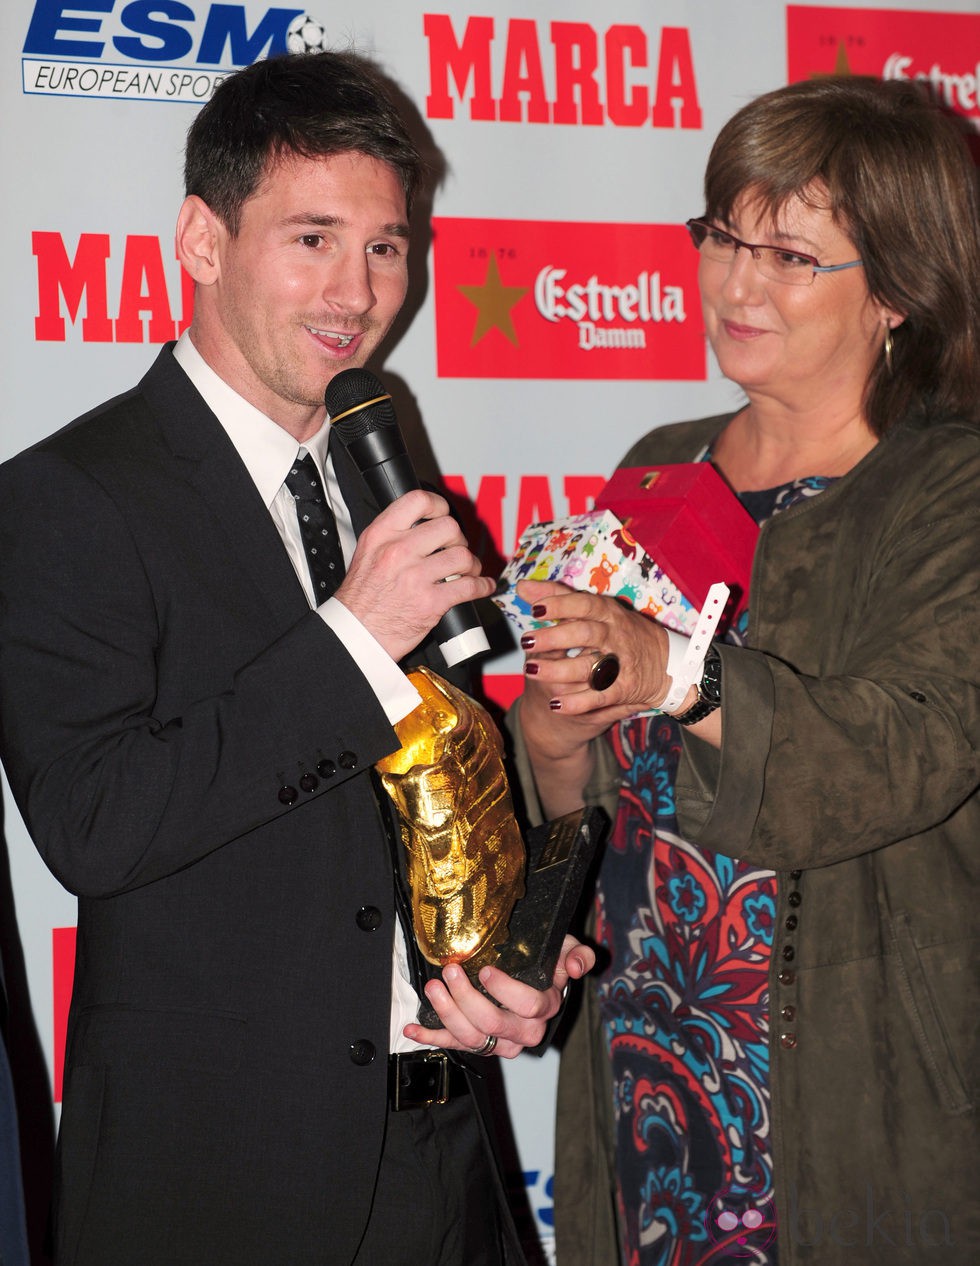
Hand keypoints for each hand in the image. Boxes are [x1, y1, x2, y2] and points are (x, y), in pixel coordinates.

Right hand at [335, 489, 493, 661]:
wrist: (357, 634)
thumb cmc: (361, 599)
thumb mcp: (367, 553)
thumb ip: (392, 536)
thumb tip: (421, 525)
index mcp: (381, 535)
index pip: (418, 501)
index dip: (439, 505)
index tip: (443, 514)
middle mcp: (399, 552)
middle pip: (448, 527)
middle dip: (458, 539)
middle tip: (454, 549)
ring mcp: (415, 577)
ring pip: (462, 556)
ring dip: (471, 564)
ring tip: (466, 571)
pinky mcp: (431, 602)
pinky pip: (469, 587)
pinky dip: (482, 586)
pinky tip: (482, 586)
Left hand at [403, 935, 595, 1058]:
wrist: (536, 983)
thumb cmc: (549, 963)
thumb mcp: (566, 950)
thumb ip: (578, 955)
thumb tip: (578, 966)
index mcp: (546, 1006)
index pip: (529, 1005)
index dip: (505, 990)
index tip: (486, 970)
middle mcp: (524, 1030)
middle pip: (494, 1023)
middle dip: (466, 998)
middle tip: (450, 972)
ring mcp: (502, 1041)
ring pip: (473, 1038)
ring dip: (447, 1015)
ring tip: (433, 988)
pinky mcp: (482, 1044)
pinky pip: (456, 1046)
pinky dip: (432, 1038)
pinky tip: (413, 1029)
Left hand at [517, 579, 677, 721]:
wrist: (666, 663)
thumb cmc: (621, 631)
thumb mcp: (597, 609)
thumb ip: (560, 597)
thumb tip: (522, 587)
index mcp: (608, 613)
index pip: (585, 604)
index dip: (560, 605)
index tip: (535, 609)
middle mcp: (615, 635)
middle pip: (585, 634)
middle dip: (555, 638)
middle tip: (527, 641)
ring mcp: (621, 663)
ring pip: (590, 667)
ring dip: (559, 670)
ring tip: (531, 669)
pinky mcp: (624, 689)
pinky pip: (600, 697)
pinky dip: (578, 703)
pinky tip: (555, 704)